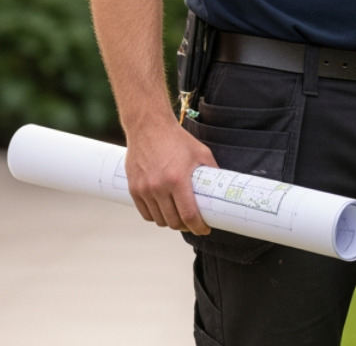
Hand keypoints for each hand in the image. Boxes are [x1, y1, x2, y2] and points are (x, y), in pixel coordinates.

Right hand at [123, 120, 218, 235]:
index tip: (204, 229)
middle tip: (193, 223)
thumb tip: (222, 187)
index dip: (198, 227)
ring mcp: (144, 189)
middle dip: (185, 226)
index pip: (188, 215)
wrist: (148, 127)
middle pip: (173, 221)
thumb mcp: (201, 153)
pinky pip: (145, 213)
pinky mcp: (134, 188)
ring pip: (158, 220)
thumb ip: (211, 171)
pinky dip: (155, 216)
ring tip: (179, 217)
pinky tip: (164, 211)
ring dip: (170, 222)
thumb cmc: (177, 139)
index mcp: (178, 180)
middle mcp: (159, 187)